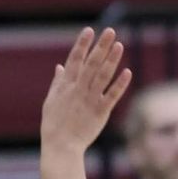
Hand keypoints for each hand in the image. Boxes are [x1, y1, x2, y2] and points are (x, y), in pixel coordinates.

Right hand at [41, 27, 131, 153]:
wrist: (61, 147)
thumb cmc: (54, 125)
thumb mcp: (50, 102)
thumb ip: (58, 83)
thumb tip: (60, 66)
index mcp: (66, 87)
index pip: (75, 61)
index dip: (82, 45)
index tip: (89, 31)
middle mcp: (78, 90)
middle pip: (91, 64)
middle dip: (100, 46)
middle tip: (110, 31)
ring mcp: (89, 100)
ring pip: (102, 76)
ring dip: (112, 60)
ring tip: (119, 45)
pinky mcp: (100, 112)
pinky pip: (112, 95)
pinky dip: (119, 84)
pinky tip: (127, 72)